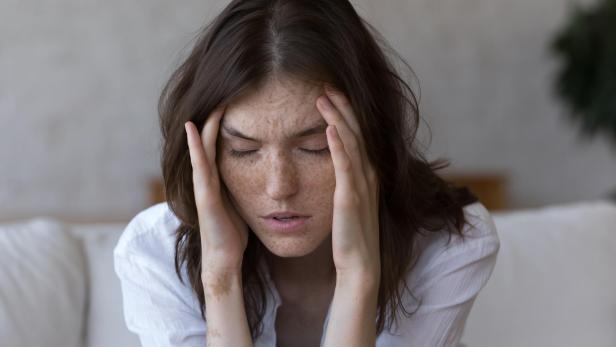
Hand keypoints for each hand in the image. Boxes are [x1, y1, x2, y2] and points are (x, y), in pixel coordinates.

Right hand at [184, 106, 248, 276]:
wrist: (223, 259)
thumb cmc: (233, 233)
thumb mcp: (241, 201)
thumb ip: (243, 185)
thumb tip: (261, 172)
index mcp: (218, 178)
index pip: (220, 142)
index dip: (226, 122)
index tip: (238, 100)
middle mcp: (207, 178)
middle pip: (209, 140)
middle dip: (216, 116)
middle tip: (226, 91)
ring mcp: (203, 186)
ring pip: (202, 148)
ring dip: (205, 124)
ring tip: (212, 101)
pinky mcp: (205, 196)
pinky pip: (200, 166)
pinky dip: (195, 146)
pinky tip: (192, 127)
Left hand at [316, 85, 380, 283]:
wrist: (359, 263)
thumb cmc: (351, 234)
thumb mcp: (350, 200)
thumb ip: (346, 180)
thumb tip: (336, 164)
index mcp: (367, 173)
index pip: (358, 134)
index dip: (347, 112)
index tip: (332, 93)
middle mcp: (367, 174)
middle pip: (356, 131)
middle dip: (342, 106)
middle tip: (326, 84)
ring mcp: (361, 184)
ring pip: (351, 142)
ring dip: (338, 117)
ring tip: (323, 97)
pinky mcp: (350, 197)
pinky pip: (344, 166)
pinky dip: (338, 145)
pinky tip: (329, 128)